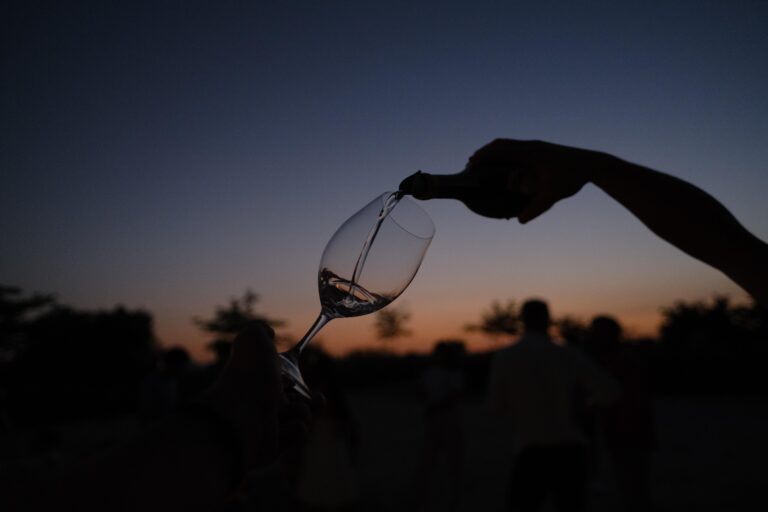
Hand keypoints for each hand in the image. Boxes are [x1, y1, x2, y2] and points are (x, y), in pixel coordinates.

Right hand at [468, 139, 607, 222]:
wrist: (591, 164)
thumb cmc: (572, 178)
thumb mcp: (552, 196)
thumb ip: (535, 208)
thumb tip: (520, 220)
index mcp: (531, 154)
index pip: (501, 151)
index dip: (485, 156)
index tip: (471, 163)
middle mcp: (532, 146)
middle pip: (501, 143)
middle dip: (485, 151)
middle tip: (471, 162)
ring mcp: (537, 145)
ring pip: (509, 143)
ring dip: (494, 150)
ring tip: (483, 160)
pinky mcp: (541, 147)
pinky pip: (517, 146)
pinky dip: (505, 151)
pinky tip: (503, 161)